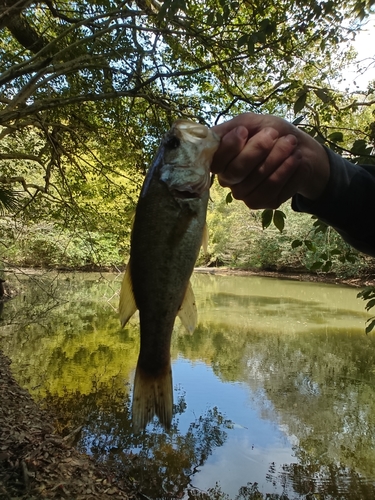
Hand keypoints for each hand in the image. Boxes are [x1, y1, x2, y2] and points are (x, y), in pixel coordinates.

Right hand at [211, 113, 329, 208]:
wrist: (299, 148)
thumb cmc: (272, 133)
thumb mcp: (252, 122)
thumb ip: (232, 127)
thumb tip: (213, 136)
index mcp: (221, 161)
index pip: (216, 160)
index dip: (229, 147)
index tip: (244, 130)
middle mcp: (228, 180)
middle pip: (237, 171)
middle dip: (258, 149)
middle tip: (273, 133)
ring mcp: (244, 193)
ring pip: (258, 178)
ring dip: (277, 156)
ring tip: (290, 143)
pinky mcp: (263, 202)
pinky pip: (273, 187)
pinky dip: (287, 169)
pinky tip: (295, 158)